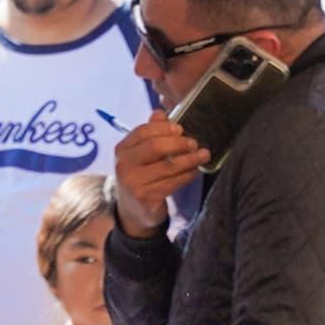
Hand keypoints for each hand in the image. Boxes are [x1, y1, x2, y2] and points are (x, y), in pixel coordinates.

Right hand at [112, 115, 204, 234]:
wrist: (134, 211)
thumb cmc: (141, 176)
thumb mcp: (141, 154)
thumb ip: (150, 133)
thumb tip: (161, 112)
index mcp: (122, 149)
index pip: (143, 132)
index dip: (164, 128)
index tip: (180, 129)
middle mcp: (124, 165)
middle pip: (155, 147)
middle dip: (179, 143)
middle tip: (194, 143)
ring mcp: (134, 183)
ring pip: (168, 166)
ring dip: (190, 160)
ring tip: (203, 155)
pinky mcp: (146, 198)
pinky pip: (173, 182)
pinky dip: (187, 175)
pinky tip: (194, 171)